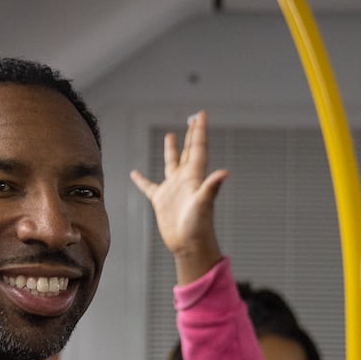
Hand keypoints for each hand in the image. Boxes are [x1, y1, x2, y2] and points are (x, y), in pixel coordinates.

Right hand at [129, 111, 227, 284]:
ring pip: (171, 163)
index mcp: (195, 176)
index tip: (201, 114)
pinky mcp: (161, 200)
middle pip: (188, 151)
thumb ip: (212, 186)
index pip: (197, 148)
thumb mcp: (204, 204)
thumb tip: (225, 172)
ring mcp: (173, 189)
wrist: (189, 245)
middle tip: (193, 118)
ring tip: (171, 135)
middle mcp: (185, 179)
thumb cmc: (198, 226)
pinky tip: (135, 173)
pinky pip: (149, 186)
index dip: (199, 130)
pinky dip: (141, 179)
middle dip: (191, 134)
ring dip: (172, 150)